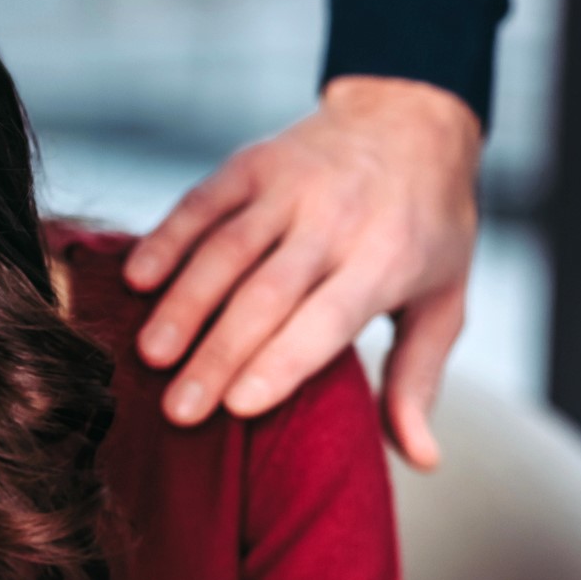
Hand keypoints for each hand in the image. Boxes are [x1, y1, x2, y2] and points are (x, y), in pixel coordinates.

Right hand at [125, 74, 481, 469]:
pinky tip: (136, 280)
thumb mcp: (444, 302)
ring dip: (184, 304)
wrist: (413, 117)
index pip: (326, 319)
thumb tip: (420, 462)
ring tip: (151, 356)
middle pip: (266, 295)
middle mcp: (336, 220)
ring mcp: (290, 187)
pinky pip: (203, 203)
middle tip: (179, 410)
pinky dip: (167, 238)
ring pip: (227, 250)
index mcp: (385, 261)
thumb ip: (418, 381)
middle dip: (218, 354)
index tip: (237, 406)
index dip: (281, 361)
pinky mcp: (254, 163)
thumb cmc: (429, 229)